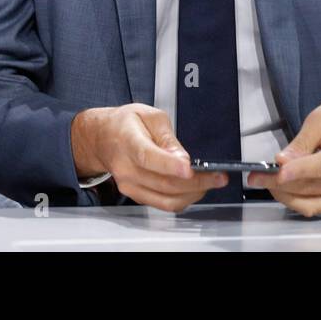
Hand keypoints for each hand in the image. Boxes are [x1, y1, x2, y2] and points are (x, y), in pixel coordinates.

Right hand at [71, 104, 228, 211]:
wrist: (102, 137)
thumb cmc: (125, 124)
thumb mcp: (149, 115)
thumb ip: (168, 137)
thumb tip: (183, 159)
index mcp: (128, 141)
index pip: (148, 157)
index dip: (170, 165)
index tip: (190, 169)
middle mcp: (126, 168)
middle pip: (164, 183)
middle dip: (197, 182)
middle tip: (218, 176)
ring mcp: (129, 185)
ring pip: (166, 199)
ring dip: (193, 194)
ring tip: (211, 182)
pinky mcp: (135, 195)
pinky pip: (162, 204)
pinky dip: (183, 199)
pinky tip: (195, 188)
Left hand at [246, 98, 320, 216]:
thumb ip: (302, 142)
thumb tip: (282, 161)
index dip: (298, 171)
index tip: (276, 172)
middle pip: (311, 187)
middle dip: (279, 183)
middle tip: (255, 176)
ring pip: (310, 202)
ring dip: (284, 194)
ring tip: (264, 181)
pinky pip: (315, 207)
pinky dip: (295, 200)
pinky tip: (281, 188)